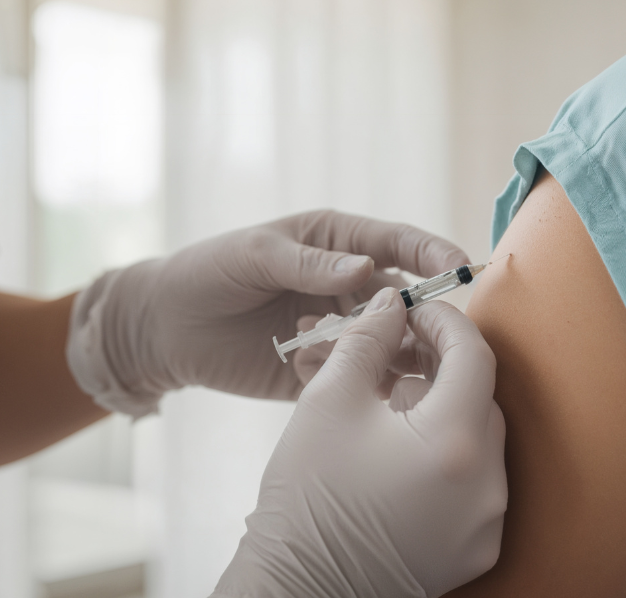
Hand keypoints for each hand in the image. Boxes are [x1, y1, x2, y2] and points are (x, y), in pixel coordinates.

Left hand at [66, 210, 468, 415]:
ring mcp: (340, 330)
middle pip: (405, 299)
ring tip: (369, 364)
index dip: (432, 253)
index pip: (398, 244)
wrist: (165, 329)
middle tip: (429, 334)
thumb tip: (366, 267)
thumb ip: (308, 262)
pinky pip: (358, 378)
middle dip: (419, 315)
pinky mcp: (326, 372)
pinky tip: (320, 379)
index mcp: (337, 244)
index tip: (461, 267)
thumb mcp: (253, 256)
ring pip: (388, 342)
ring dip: (388, 353)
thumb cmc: (206, 273)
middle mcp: (348, 286)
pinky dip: (353, 381)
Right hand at [213, 290, 506, 597]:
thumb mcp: (329, 401)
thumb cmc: (307, 498)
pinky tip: (399, 451)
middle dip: (439, 366)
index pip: (474, 354)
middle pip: (479, 397)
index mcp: (455, 443)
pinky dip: (445, 457)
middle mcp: (487, 485)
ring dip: (441, 411)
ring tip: (387, 404)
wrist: (297, 589)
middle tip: (394, 353)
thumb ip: (367, 340)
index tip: (413, 311)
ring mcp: (486, 522)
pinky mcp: (475, 549)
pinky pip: (473, 483)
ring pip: (477, 440)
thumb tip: (390, 305)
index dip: (443, 322)